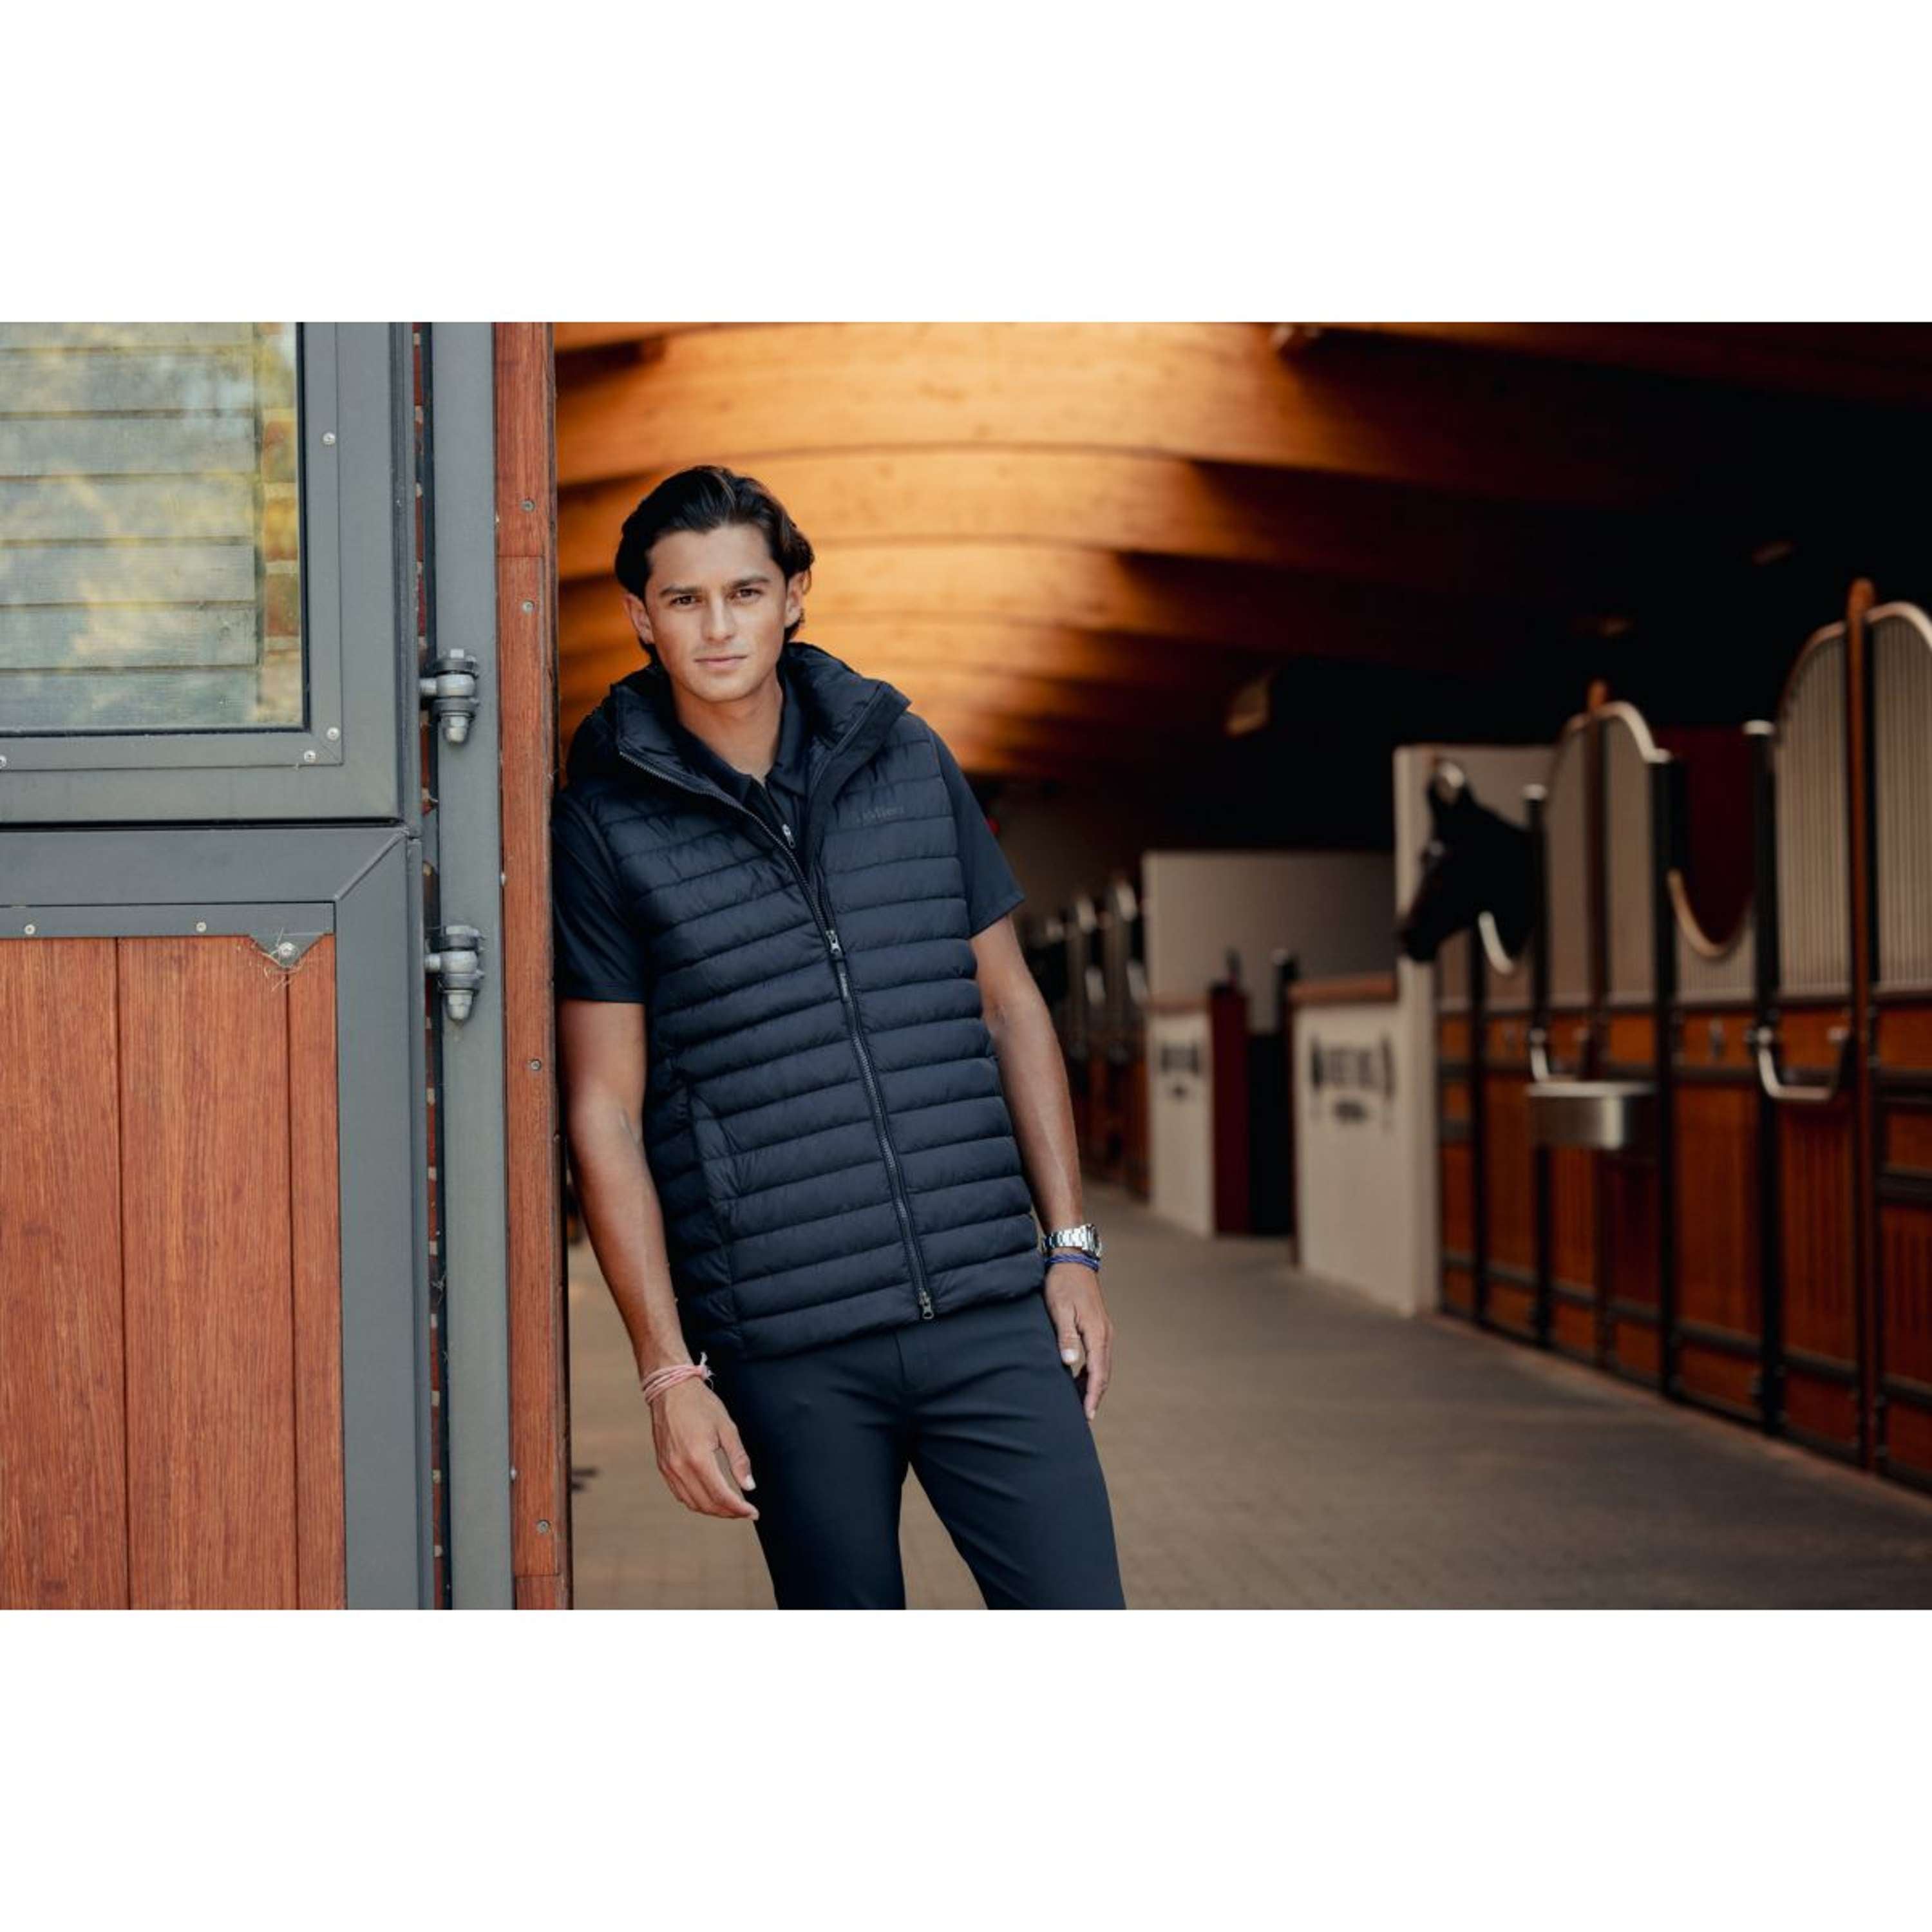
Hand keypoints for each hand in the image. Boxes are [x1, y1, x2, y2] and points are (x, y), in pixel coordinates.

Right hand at [648, 1379, 759, 1519]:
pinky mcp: (663, 1467)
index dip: (739, 1508)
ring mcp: (668, 1469)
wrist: (670, 1389)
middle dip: (728, 1512)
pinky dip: (697, 1501)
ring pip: (692, 1503)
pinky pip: (680, 1494)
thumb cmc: (701, 1404)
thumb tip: (749, 1486)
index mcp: (698, 1457)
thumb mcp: (727, 1427)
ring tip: (731, 1507)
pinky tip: (710, 1496)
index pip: (721, 1495)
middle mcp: (679, 1467)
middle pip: (706, 1504)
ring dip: (712, 1510)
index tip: (753, 1512)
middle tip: (745, 1511)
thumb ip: (739, 1459)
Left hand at [1044, 1260, 1113, 1420]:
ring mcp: (1103, 1331)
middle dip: (1094, 1396)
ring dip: (1092, 1385)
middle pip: (1103, 1373)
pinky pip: (1098, 1357)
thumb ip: (1066, 1336)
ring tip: (1079, 1404)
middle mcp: (1105, 1334)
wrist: (1072, 1260)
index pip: (1098, 1373)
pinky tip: (1078, 1380)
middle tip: (1084, 1418)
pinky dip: (1090, 1372)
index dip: (1092, 1396)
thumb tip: (1070, 1363)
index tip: (1087, 1415)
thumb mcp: (1060, 1308)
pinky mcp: (1098, 1328)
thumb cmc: (1062, 1283)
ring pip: (1102, 1366)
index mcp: (1097, 1333)